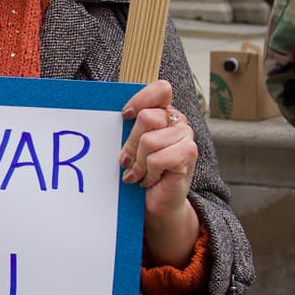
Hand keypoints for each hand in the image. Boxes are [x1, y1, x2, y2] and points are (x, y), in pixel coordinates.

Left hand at [121, 80, 200, 265]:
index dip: (140, 100)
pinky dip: (149, 173)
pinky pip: (158, 158)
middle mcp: (178, 121)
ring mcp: (186, 137)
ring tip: (140, 173)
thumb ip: (127, 127)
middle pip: (147, 117)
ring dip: (139, 163)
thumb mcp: (130, 145)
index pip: (161, 89)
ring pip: (149, 141)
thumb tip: (105, 114)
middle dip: (131, 144)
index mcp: (164, 112)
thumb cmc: (139, 172)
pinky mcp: (189, 154)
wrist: (155, 204)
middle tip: (128, 161)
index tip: (124, 116)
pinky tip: (150, 179)